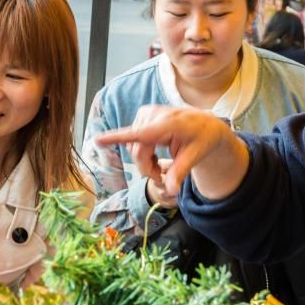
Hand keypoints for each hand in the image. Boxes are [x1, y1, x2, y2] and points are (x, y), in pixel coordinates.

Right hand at [95, 105, 248, 199]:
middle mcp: (154, 115)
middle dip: (146, 168)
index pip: (140, 134)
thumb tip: (171, 191)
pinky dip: (141, 152)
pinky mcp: (142, 115)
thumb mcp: (195, 157)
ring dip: (143, 161)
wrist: (206, 124)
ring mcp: (146, 114)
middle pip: (137, 151)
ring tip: (160, 166)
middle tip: (161, 178)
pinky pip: (133, 140)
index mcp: (169, 124)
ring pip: (133, 147)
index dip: (118, 138)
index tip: (99, 139)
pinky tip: (154, 154)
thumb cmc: (202, 139)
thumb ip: (180, 173)